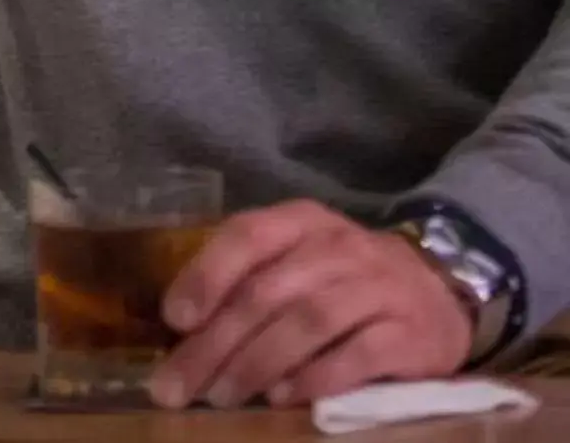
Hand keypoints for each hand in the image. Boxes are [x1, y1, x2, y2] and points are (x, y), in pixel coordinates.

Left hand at [151, 202, 470, 409]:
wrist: (442, 295)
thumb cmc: (347, 281)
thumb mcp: (298, 261)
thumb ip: (249, 281)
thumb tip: (185, 328)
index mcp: (302, 222)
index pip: (246, 237)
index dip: (206, 276)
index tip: (176, 320)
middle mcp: (340, 247)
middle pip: (267, 292)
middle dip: (217, 342)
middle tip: (181, 383)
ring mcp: (380, 288)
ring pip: (307, 322)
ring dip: (258, 362)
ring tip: (224, 395)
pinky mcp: (412, 334)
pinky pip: (357, 355)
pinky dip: (315, 377)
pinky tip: (284, 397)